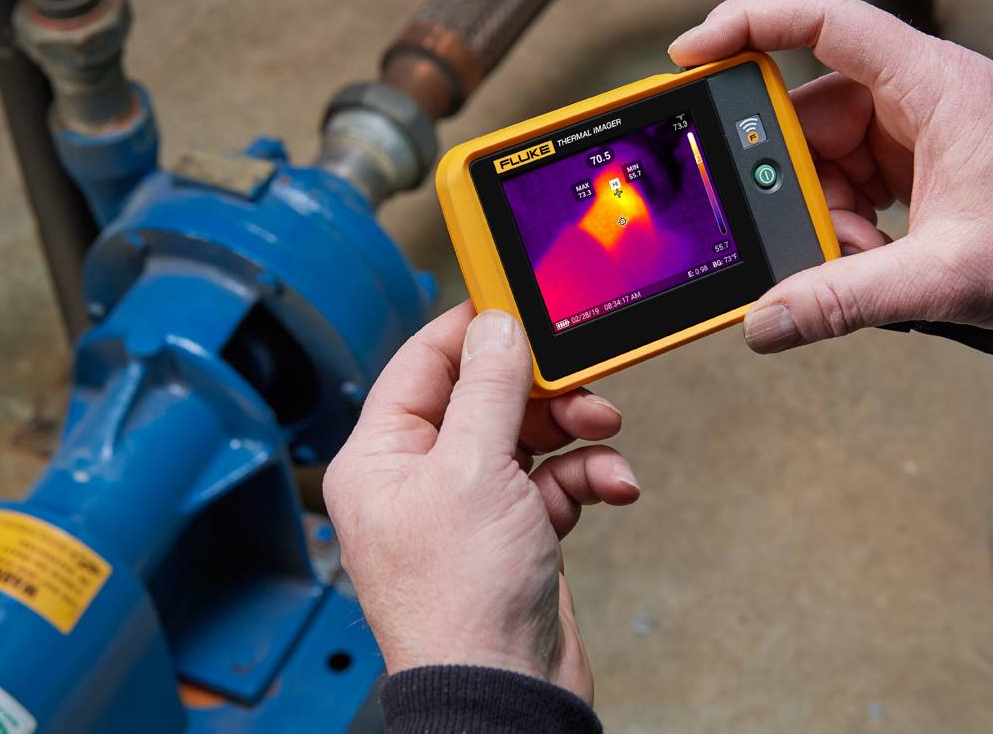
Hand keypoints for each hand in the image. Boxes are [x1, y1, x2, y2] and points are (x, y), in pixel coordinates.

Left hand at [322, 303, 639, 702]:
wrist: (503, 691)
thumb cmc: (462, 601)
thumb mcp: (475, 468)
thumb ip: (489, 385)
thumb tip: (496, 324)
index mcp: (380, 457)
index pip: (423, 363)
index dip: (472, 327)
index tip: (518, 299)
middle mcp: (419, 477)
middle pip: (484, 395)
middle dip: (541, 386)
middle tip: (580, 377)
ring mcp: (468, 506)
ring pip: (527, 435)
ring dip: (574, 430)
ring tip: (604, 429)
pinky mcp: (512, 531)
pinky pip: (552, 480)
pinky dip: (586, 476)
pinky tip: (612, 485)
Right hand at [668, 0, 992, 352]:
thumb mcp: (943, 277)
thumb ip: (845, 299)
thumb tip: (767, 319)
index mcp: (932, 85)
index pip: (823, 20)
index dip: (747, 24)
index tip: (691, 54)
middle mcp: (921, 96)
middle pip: (812, 109)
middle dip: (791, 175)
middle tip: (792, 223)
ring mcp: (921, 131)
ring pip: (829, 154)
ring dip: (823, 210)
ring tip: (859, 255)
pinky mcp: (923, 165)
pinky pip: (854, 180)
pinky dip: (846, 222)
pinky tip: (872, 255)